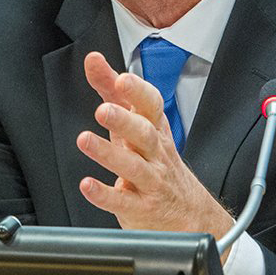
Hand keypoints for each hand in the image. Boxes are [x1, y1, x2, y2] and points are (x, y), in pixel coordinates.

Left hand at [75, 52, 234, 253]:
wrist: (190, 213)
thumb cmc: (156, 160)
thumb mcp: (137, 123)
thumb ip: (111, 91)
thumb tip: (93, 61)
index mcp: (155, 128)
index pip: (152, 105)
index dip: (137, 91)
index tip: (121, 79)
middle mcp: (155, 153)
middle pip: (144, 134)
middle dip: (124, 121)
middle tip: (103, 110)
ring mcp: (150, 181)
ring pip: (133, 167)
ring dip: (108, 153)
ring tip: (85, 140)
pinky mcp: (140, 208)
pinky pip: (122, 201)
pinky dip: (104, 194)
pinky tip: (88, 185)